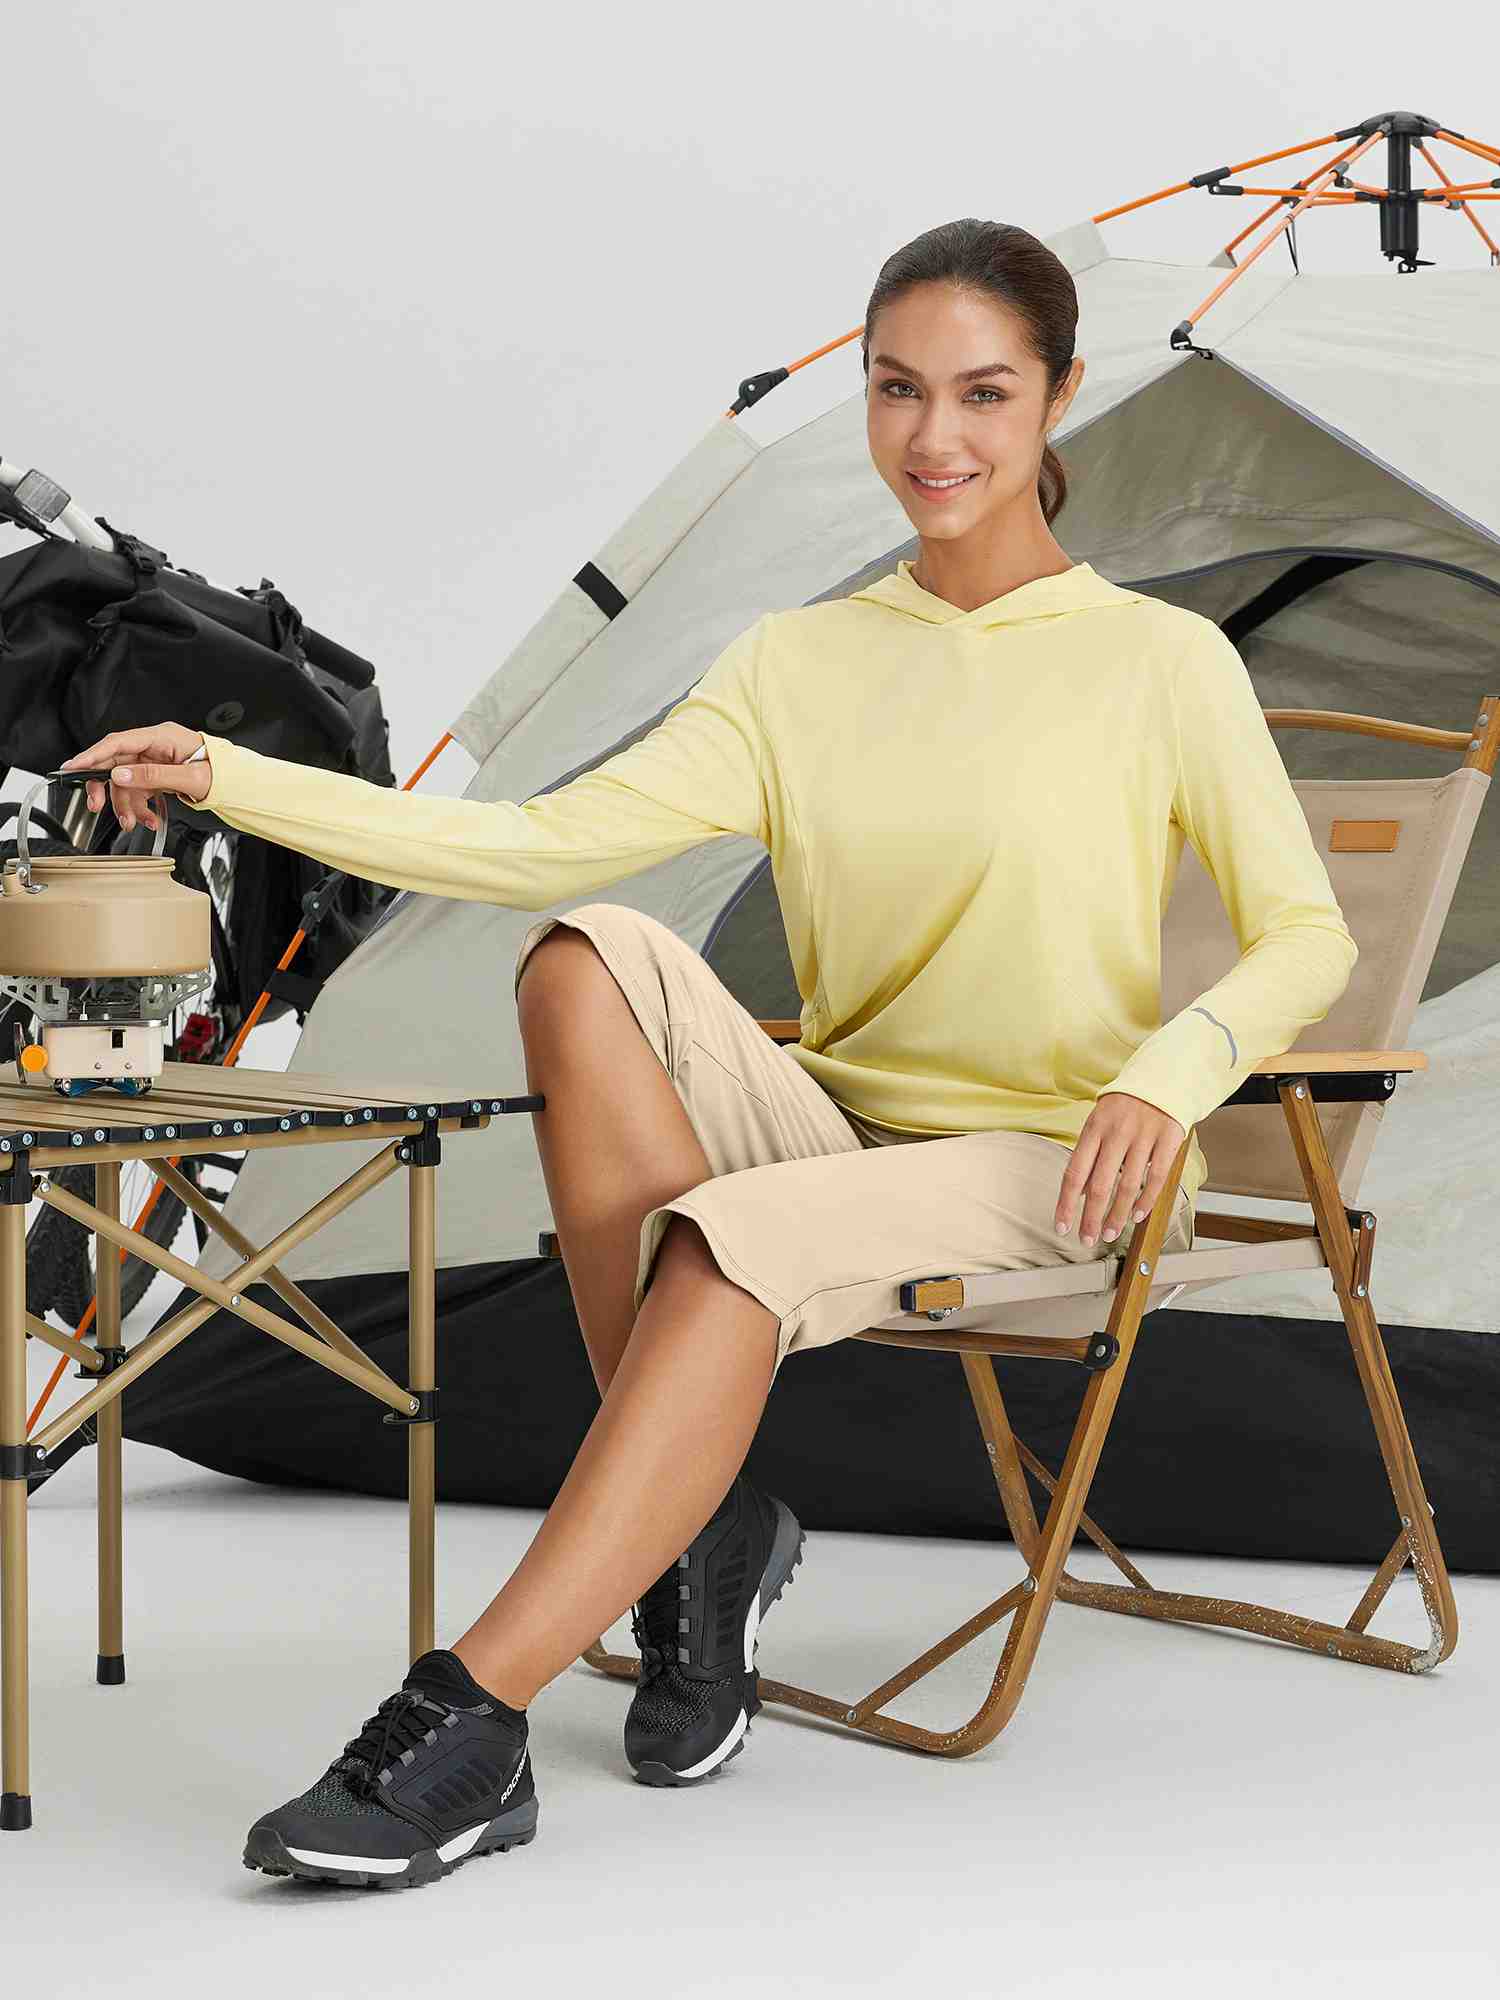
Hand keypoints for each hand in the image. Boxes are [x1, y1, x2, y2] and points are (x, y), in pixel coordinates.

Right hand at [59, 723, 212, 830]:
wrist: (237, 783)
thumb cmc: (221, 773)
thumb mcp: (189, 777)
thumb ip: (153, 776)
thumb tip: (120, 775)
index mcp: (161, 737)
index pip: (118, 743)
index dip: (92, 755)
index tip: (73, 767)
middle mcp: (154, 746)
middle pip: (115, 762)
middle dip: (105, 787)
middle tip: (97, 806)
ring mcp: (154, 760)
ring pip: (124, 781)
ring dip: (125, 804)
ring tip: (133, 822)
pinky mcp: (156, 774)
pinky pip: (137, 790)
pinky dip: (139, 806)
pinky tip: (147, 819)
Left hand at [1054, 1091, 1186, 1247]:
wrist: (1161, 1078)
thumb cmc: (1124, 1107)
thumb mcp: (1100, 1123)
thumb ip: (1090, 1155)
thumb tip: (1077, 1194)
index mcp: (1093, 1128)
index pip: (1074, 1173)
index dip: (1066, 1203)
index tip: (1062, 1226)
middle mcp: (1116, 1133)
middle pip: (1099, 1185)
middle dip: (1091, 1217)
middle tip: (1087, 1239)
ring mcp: (1143, 1136)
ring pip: (1127, 1186)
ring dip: (1117, 1215)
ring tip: (1110, 1233)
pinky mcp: (1168, 1139)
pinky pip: (1156, 1177)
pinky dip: (1146, 1200)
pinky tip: (1137, 1215)